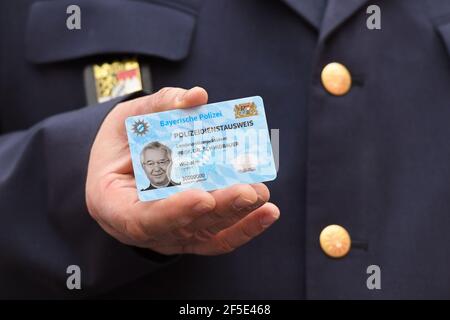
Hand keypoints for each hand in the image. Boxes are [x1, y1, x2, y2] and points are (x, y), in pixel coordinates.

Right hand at [86, 87, 279, 254]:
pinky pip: (219, 238)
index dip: (173, 211)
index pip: (142, 219)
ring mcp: (170, 234)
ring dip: (238, 215)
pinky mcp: (193, 233)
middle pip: (184, 227)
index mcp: (114, 204)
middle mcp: (144, 228)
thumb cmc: (121, 144)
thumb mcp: (127, 119)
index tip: (203, 196)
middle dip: (219, 209)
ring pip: (206, 232)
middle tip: (248, 190)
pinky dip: (246, 227)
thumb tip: (197, 96)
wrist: (124, 167)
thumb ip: (158, 106)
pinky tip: (268, 212)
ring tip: (262, 194)